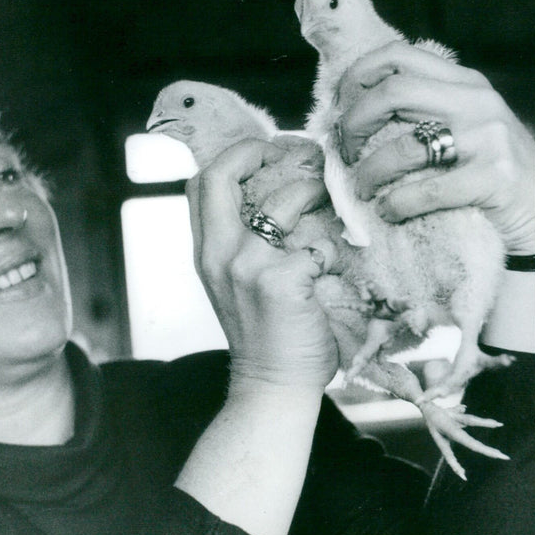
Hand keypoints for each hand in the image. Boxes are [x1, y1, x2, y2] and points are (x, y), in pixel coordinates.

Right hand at [186, 138, 338, 389]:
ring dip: (313, 191)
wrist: (273, 382)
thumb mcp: (233, 280)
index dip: (233, 156)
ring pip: (282, 200)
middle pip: (221, 175)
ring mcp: (247, 265)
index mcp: (206, 250)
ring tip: (330, 198)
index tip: (266, 154)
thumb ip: (238, 240)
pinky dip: (331, 248)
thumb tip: (272, 193)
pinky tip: (333, 263)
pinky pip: (316, 243)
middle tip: (298, 155)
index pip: (201, 182)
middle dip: (262, 152)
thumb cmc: (263, 330)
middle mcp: (218, 253)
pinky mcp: (282, 281)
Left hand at [336, 41, 534, 254]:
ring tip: (363, 189)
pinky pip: (424, 190)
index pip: (397, 56)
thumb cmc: (489, 171)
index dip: (356, 77)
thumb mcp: (462, 125)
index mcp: (463, 82)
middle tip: (346, 153)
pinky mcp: (493, 178)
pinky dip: (395, 204)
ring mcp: (488, 138)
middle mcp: (476, 101)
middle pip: (392, 92)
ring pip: (403, 146)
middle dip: (354, 124)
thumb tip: (348, 118)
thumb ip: (421, 112)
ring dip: (368, 173)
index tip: (339, 109)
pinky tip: (388, 211)